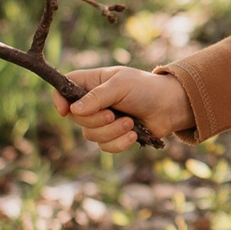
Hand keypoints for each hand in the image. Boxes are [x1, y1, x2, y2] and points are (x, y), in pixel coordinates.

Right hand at [58, 65, 189, 153]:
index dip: (59, 100)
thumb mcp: (121, 85)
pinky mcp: (113, 136)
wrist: (171, 106)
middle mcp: (93, 102)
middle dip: (96, 120)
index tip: (65, 111)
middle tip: (113, 114)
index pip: (64, 89)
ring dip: (111, 131)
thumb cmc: (146, 88)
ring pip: (90, 135)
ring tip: (130, 123)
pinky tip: (133, 135)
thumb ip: (97, 96)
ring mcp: (102, 121)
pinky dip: (119, 143)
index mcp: (91, 82)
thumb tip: (73, 110)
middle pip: (76, 117)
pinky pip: (105, 147)